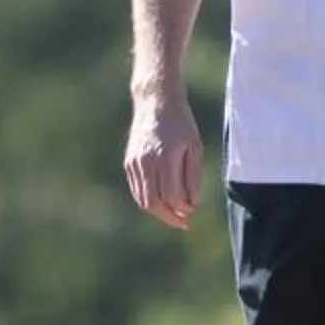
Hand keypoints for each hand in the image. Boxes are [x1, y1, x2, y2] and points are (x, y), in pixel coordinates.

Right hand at [125, 95, 204, 230]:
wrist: (155, 101)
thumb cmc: (181, 123)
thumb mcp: (195, 146)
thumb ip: (193, 177)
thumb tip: (191, 204)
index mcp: (165, 157)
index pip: (171, 195)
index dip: (182, 208)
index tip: (192, 211)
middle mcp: (146, 162)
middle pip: (154, 202)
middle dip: (170, 217)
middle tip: (184, 223)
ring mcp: (134, 163)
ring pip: (143, 200)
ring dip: (159, 212)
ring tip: (174, 216)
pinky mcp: (129, 162)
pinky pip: (137, 190)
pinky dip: (149, 201)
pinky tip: (162, 202)